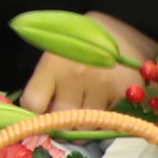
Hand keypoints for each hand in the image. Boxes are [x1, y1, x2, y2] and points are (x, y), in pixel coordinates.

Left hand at [18, 13, 157, 114]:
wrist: (119, 31)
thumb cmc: (78, 47)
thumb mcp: (53, 59)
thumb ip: (44, 87)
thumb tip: (37, 121)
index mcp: (52, 65)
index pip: (33, 104)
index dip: (33, 115)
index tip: (40, 116)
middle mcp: (76, 77)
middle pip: (61, 121)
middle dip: (60, 125)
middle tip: (64, 119)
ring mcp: (102, 86)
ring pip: (86, 127)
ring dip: (83, 125)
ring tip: (84, 112)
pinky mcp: (125, 94)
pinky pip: (109, 121)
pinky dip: (104, 120)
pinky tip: (103, 106)